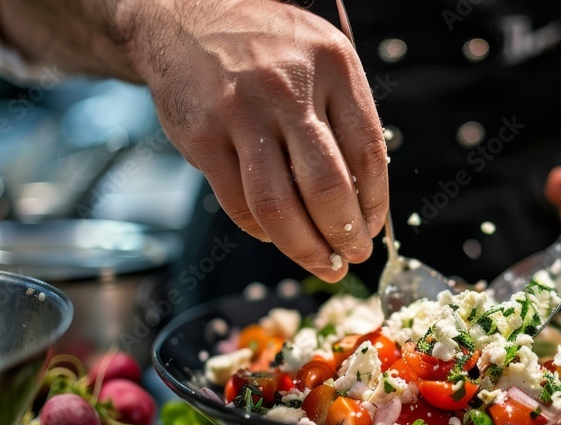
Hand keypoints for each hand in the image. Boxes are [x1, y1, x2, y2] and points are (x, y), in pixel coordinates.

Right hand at [130, 0, 387, 280]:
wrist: (185, 18)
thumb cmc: (266, 47)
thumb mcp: (319, 59)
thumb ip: (343, 117)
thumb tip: (364, 200)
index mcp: (332, 65)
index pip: (368, 151)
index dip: (375, 202)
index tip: (373, 227)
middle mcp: (287, 87)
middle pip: (327, 186)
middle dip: (345, 235)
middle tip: (352, 256)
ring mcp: (241, 113)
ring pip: (279, 206)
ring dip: (305, 247)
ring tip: (323, 264)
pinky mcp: (203, 138)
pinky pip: (239, 204)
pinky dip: (263, 231)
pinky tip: (277, 235)